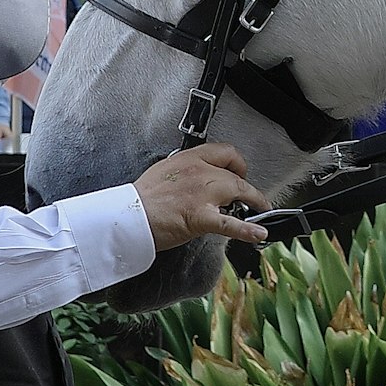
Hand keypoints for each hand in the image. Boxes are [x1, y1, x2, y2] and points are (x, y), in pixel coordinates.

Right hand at [133, 141, 270, 249]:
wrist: (126, 217)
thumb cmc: (140, 200)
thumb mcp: (164, 172)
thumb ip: (185, 172)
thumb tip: (196, 180)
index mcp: (188, 159)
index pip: (225, 152)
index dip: (237, 164)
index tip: (239, 172)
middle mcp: (199, 172)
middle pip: (235, 174)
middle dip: (245, 187)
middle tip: (249, 197)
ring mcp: (201, 194)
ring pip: (238, 192)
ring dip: (253, 202)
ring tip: (260, 210)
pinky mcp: (200, 217)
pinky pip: (230, 223)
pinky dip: (248, 230)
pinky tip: (258, 233)